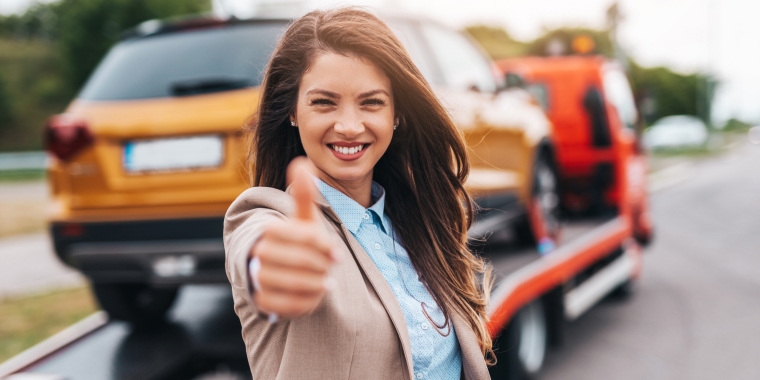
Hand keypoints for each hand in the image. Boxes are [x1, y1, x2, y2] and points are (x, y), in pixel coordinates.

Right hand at [250, 157, 337, 318]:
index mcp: (270, 231)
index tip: (336, 253)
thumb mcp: (304, 219)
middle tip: (329, 268)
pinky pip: (289, 305)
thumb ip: (304, 195)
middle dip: (321, 265)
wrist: (285, 269)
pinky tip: (316, 294)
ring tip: (325, 281)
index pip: (304, 236)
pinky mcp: (263, 301)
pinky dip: (308, 301)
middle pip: (301, 261)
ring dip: (317, 283)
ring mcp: (259, 278)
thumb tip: (301, 162)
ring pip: (295, 284)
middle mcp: (259, 254)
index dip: (324, 245)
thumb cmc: (299, 241)